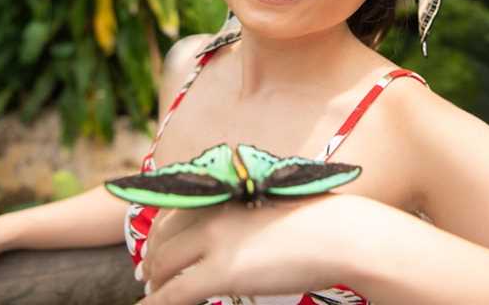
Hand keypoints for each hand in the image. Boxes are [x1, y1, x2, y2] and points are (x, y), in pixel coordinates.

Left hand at [140, 194, 375, 303]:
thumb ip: (246, 217)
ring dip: (154, 285)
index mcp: (226, 195)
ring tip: (152, 294)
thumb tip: (235, 235)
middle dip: (153, 260)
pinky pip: (174, 294)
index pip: (176, 211)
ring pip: (164, 266)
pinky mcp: (220, 272)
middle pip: (165, 239)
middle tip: (148, 276)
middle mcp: (214, 213)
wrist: (340, 235)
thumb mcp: (272, 208)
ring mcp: (215, 242)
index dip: (162, 233)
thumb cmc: (318, 223)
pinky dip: (156, 304)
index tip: (157, 247)